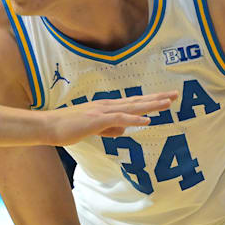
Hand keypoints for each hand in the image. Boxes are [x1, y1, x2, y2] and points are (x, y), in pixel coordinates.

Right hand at [42, 91, 177, 145]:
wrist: (48, 126)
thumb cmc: (67, 128)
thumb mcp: (93, 129)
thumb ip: (109, 128)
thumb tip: (125, 130)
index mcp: (106, 107)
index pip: (133, 102)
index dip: (150, 100)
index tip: (166, 98)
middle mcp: (107, 106)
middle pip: (136, 101)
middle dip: (157, 98)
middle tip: (175, 94)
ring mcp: (102, 111)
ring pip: (131, 107)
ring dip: (150, 105)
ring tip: (167, 103)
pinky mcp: (96, 120)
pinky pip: (119, 119)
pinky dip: (134, 119)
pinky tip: (147, 120)